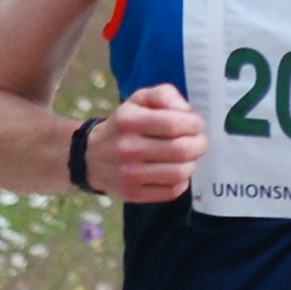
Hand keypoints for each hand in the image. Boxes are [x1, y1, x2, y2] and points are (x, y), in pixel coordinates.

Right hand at [95, 84, 204, 201]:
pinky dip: (182, 181)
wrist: (92, 157)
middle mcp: (126, 148)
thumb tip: (185, 110)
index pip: (174, 124)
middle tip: (198, 142)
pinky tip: (176, 172)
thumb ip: (164, 95)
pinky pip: (172, 191)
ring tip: (188, 158)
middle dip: (198, 145)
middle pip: (181, 150)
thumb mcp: (138, 100)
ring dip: (192, 164)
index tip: (196, 125)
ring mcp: (129, 174)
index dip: (194, 124)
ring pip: (179, 173)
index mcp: (128, 121)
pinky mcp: (134, 194)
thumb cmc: (124, 125)